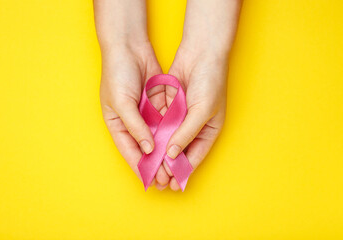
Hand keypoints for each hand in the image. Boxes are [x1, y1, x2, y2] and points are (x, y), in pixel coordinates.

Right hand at [100, 42, 174, 189]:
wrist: (128, 46)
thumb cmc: (117, 74)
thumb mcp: (122, 103)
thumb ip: (135, 127)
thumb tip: (148, 149)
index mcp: (117, 124)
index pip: (130, 152)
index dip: (141, 167)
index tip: (153, 181)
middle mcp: (131, 122)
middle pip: (145, 149)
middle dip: (156, 164)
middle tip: (168, 178)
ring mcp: (145, 114)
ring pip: (157, 138)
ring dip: (165, 151)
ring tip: (175, 166)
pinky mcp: (156, 104)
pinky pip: (165, 123)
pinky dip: (171, 134)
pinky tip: (181, 144)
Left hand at [164, 0, 240, 190]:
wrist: (202, 52)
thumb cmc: (210, 82)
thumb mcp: (202, 111)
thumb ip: (186, 134)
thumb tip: (172, 155)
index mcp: (208, 130)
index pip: (194, 157)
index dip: (182, 171)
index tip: (170, 184)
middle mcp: (194, 126)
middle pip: (179, 151)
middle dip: (168, 165)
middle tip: (156, 179)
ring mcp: (182, 116)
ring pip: (168, 139)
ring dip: (159, 151)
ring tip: (148, 166)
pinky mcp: (170, 106)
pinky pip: (161, 124)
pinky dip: (155, 134)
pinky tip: (145, 144)